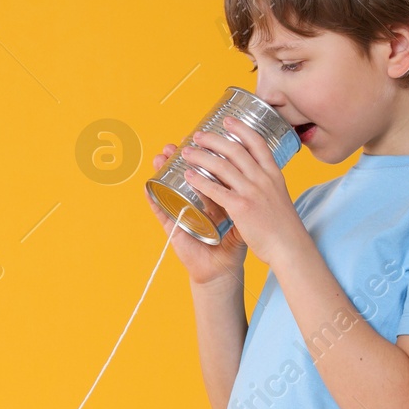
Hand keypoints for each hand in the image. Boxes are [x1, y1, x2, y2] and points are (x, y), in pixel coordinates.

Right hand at [149, 145, 247, 286]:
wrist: (223, 270)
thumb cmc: (232, 245)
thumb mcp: (244, 218)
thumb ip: (250, 200)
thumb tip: (262, 177)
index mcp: (212, 198)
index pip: (204, 172)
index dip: (202, 155)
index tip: (201, 138)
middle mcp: (195, 202)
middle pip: (185, 174)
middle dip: (181, 157)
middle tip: (178, 142)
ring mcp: (182, 213)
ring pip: (170, 187)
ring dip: (162, 171)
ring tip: (161, 156)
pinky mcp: (174, 228)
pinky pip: (161, 212)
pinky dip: (153, 199)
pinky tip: (147, 186)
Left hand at [174, 117, 305, 267]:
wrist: (290, 247)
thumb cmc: (284, 227)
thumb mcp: (279, 198)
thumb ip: (267, 186)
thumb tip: (257, 178)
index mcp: (274, 175)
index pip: (257, 143)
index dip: (241, 129)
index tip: (227, 120)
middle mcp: (263, 179)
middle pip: (235, 150)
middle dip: (213, 139)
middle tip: (197, 135)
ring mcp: (252, 192)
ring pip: (222, 166)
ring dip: (201, 156)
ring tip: (185, 152)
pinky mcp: (241, 207)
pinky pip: (216, 189)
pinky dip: (200, 181)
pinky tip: (187, 176)